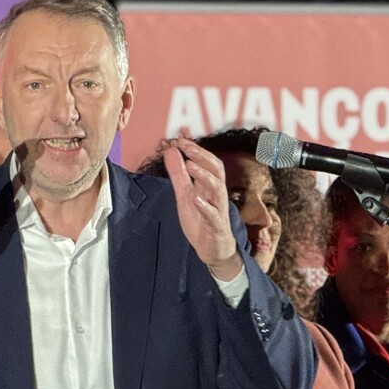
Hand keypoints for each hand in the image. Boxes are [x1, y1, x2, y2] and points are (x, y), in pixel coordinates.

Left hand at [159, 132, 242, 280]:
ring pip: (217, 190)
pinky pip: (213, 215)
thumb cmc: (201, 221)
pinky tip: (195, 198)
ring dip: (203, 176)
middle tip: (185, 145)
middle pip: (216, 170)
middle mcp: (217, 195)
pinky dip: (205, 206)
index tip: (180, 138)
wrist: (213, 251)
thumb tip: (170, 151)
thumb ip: (179, 175)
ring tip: (189, 165)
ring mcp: (218, 211)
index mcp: (209, 186)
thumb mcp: (185, 195)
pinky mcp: (217, 227)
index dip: (195, 149)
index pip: (207, 162)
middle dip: (201, 156)